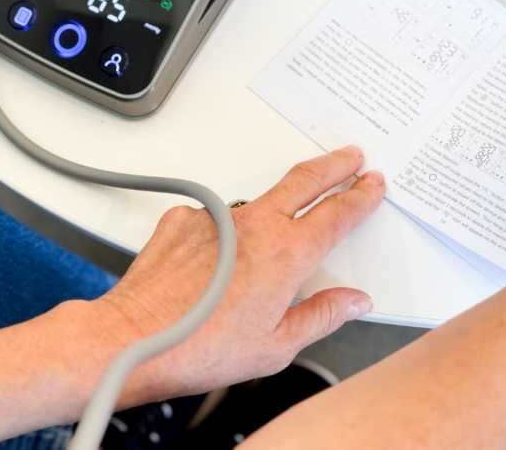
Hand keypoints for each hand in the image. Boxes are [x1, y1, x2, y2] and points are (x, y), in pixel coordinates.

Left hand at [92, 146, 383, 404]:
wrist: (134, 338)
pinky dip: (225, 233)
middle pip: (304, 180)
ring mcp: (217, 217)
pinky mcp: (185, 218)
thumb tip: (354, 302)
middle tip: (351, 156)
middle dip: (334, 165)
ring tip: (279, 227)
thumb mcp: (276, 347)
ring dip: (277, 203)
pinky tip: (216, 263)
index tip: (371, 184)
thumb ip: (321, 316)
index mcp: (286, 256)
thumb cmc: (201, 349)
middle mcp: (253, 225)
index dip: (360, 196)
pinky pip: (216, 219)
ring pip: (258, 199)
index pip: (337, 215)